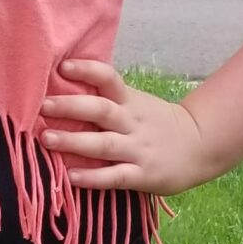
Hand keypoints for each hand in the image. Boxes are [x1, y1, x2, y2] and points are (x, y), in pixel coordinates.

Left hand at [36, 59, 214, 195]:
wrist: (200, 146)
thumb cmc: (156, 124)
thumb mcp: (137, 103)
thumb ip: (108, 98)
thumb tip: (63, 88)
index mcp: (130, 101)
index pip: (109, 79)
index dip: (87, 71)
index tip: (62, 66)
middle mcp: (132, 122)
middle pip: (101, 110)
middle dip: (70, 107)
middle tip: (42, 106)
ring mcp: (138, 149)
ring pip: (104, 144)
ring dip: (74, 142)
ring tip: (46, 139)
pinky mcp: (143, 175)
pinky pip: (115, 176)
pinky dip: (93, 177)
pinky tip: (71, 176)